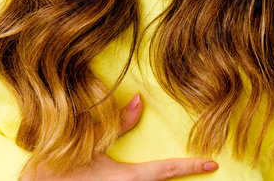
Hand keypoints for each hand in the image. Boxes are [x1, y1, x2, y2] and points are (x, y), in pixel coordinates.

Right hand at [19, 92, 218, 179]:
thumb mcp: (92, 141)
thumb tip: (139, 100)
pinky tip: (144, 173)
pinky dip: (143, 179)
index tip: (211, 164)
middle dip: (178, 174)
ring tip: (179, 166)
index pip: (166, 172)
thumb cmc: (62, 165)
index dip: (191, 167)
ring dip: (158, 177)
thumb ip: (119, 123)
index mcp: (128, 179)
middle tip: (201, 165)